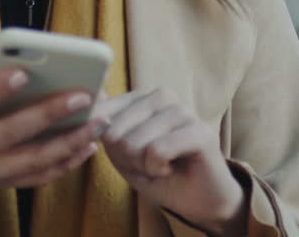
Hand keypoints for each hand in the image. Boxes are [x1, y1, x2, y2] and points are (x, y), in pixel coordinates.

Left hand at [93, 88, 246, 235]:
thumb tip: (98, 95)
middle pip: (115, 130)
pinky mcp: (201, 132)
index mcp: (144, 97)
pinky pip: (156, 150)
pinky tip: (170, 169)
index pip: (102, 112)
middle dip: (125, 158)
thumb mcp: (122, 154)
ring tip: (161, 167)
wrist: (199, 203)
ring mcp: (184, 111)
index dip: (108, 145)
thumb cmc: (160, 176)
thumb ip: (107, 127)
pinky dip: (156, 168)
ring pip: (135, 141)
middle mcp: (164, 97)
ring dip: (142, 165)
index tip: (129, 155)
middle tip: (148, 164)